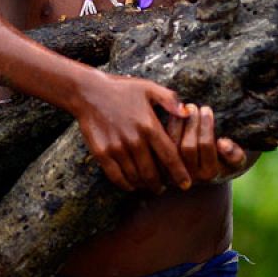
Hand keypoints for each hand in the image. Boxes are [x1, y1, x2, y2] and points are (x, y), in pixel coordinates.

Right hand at [71, 71, 193, 191]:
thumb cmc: (122, 89)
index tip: (186, 184)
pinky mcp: (101, 152)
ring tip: (149, 186)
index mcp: (149, 126)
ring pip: (135, 176)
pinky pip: (116, 176)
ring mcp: (116, 148)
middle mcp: (134, 140)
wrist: (88, 91)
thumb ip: (170, 100)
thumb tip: (188, 114)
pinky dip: (126, 184)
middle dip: (160, 184)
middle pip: (152, 172)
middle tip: (164, 188)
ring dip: (144, 185)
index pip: (170, 157)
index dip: (179, 173)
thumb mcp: (149, 88)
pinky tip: (131, 185)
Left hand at [165, 103, 248, 186]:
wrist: (210, 170)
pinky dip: (168, 128)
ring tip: (185, 108)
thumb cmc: (226, 160)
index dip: (205, 126)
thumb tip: (222, 144)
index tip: (207, 109)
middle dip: (191, 124)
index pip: (206, 146)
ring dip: (178, 124)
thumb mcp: (237, 159)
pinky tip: (173, 113)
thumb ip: (235, 154)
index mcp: (211, 173)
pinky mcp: (165, 165)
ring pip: (173, 145)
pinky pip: (163, 144)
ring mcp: (176, 171)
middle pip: (188, 147)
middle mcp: (191, 176)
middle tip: (194, 106)